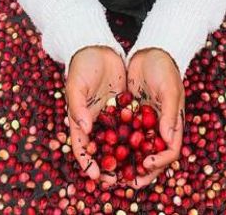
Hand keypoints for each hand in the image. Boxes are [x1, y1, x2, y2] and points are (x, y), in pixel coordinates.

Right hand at [65, 46, 126, 187]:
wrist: (98, 47)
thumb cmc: (82, 65)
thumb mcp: (76, 85)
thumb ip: (77, 106)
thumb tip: (84, 128)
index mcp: (78, 118)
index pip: (82, 146)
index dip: (87, 162)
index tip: (96, 175)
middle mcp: (95, 120)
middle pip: (102, 147)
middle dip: (109, 164)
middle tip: (119, 178)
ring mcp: (111, 114)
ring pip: (119, 138)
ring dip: (126, 153)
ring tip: (137, 166)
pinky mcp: (125, 105)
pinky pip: (132, 123)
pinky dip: (137, 134)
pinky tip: (149, 144)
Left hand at [126, 48, 184, 188]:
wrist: (150, 50)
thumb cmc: (164, 68)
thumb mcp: (169, 89)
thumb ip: (170, 114)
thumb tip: (169, 140)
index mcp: (174, 123)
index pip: (170, 150)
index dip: (160, 162)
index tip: (145, 164)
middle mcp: (160, 127)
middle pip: (153, 156)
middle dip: (141, 171)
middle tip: (127, 181)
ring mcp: (145, 122)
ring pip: (136, 149)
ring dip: (126, 162)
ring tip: (112, 172)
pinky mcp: (131, 116)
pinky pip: (123, 134)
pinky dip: (115, 144)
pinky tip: (101, 151)